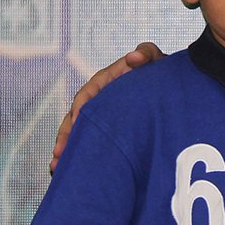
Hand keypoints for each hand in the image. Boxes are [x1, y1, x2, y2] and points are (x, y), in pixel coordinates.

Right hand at [52, 42, 163, 171]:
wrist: (168, 86)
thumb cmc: (157, 69)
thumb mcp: (154, 58)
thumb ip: (146, 53)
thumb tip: (133, 57)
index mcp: (105, 81)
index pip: (87, 94)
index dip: (80, 108)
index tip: (75, 122)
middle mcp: (98, 99)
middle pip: (75, 117)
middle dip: (66, 135)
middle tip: (59, 154)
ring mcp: (101, 116)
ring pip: (78, 133)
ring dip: (67, 149)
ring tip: (56, 167)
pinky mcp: (107, 129)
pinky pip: (90, 141)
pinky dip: (79, 154)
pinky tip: (70, 170)